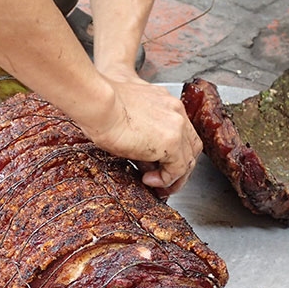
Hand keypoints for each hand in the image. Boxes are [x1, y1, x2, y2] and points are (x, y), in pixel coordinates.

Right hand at [79, 68, 202, 195]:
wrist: (98, 103)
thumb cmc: (100, 106)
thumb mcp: (124, 115)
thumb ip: (137, 129)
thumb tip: (138, 152)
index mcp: (164, 102)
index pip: (180, 130)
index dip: (173, 151)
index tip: (159, 163)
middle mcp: (175, 110)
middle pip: (190, 145)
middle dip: (179, 166)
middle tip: (164, 180)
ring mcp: (177, 125)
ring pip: (188, 159)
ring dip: (174, 176)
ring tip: (158, 186)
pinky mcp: (172, 142)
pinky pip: (178, 169)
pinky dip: (166, 179)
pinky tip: (149, 181)